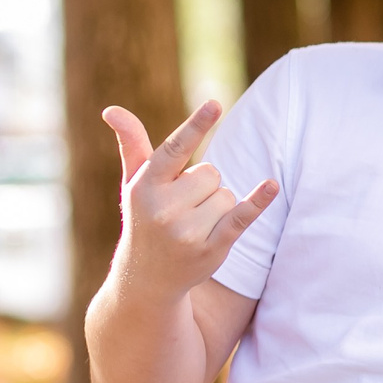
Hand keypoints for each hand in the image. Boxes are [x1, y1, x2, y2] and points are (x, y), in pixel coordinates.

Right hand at [104, 101, 278, 299]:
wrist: (147, 278)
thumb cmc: (143, 218)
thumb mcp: (134, 183)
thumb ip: (132, 144)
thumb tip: (111, 110)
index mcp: (146, 186)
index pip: (175, 149)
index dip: (197, 126)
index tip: (215, 104)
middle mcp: (164, 208)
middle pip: (211, 173)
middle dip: (204, 186)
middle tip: (182, 208)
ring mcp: (187, 230)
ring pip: (227, 194)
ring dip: (218, 206)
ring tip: (193, 225)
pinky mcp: (212, 247)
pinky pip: (242, 216)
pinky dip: (258, 201)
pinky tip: (271, 185)